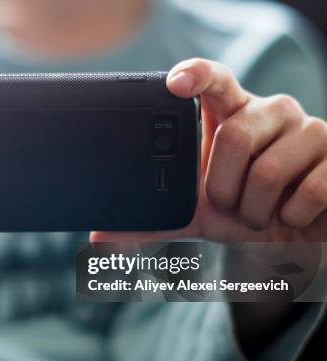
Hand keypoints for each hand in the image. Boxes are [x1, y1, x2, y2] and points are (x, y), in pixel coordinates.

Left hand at [93, 58, 326, 242]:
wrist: (293, 240)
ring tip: (259, 212)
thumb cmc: (242, 214)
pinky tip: (292, 216)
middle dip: (223, 188)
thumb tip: (99, 236)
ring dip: (255, 210)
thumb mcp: (194, 216)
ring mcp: (309, 131)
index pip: (215, 79)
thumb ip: (152, 221)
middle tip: (230, 204)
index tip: (175, 84)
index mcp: (232, 116)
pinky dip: (291, 218)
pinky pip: (308, 191)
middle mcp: (271, 113)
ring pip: (268, 169)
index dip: (197, 74)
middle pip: (235, 136)